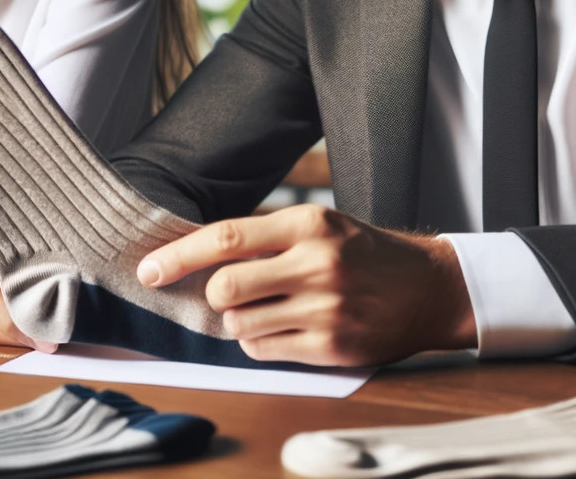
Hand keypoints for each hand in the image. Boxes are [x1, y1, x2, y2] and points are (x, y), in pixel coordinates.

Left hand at [136, 204, 475, 366]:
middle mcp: (317, 263)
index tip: (149, 269)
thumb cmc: (362, 254)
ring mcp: (326, 308)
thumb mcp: (321, 227)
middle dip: (215, 295)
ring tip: (268, 309)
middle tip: (228, 293)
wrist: (426, 288)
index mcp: (309, 224)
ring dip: (239, 321)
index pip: (226, 238)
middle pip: (226, 286)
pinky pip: (263, 350)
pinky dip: (260, 342)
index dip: (179, 256)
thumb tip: (194, 260)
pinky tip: (285, 328)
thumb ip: (264, 238)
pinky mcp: (331, 346)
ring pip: (239, 324)